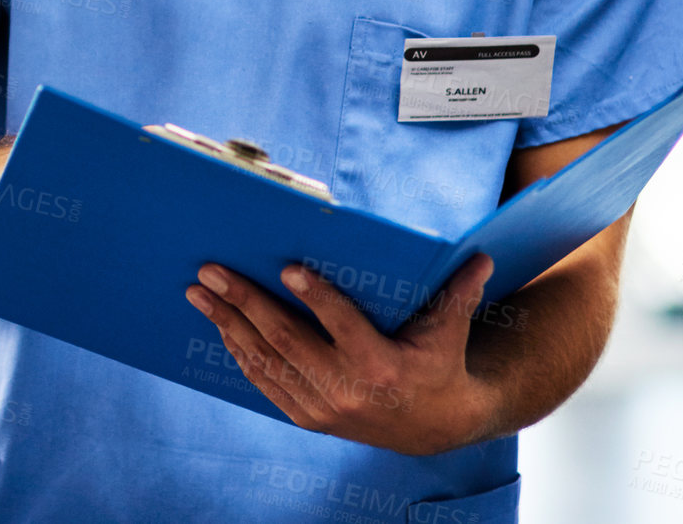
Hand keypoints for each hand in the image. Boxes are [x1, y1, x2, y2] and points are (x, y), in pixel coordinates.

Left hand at [184, 253, 500, 455]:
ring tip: (200, 293)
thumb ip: (459, 292)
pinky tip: (220, 325)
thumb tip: (482, 255)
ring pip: (267, 361)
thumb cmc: (436, 362)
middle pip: (287, 340)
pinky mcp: (308, 418)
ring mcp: (323, 408)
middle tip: (211, 270)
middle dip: (245, 302)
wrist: (433, 427)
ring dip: (229, 324)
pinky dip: (240, 353)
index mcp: (382, 365)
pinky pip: (265, 382)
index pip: (343, 326)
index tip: (287, 268)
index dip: (317, 298)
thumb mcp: (450, 329)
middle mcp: (348, 390)